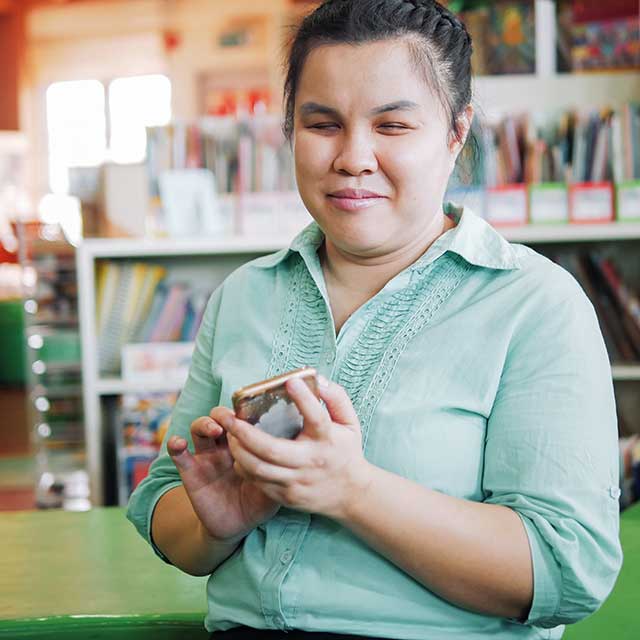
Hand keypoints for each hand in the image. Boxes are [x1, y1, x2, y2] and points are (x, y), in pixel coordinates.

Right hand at [167, 406, 279, 543]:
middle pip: (219, 417)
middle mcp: (226, 445)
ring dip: (204, 424)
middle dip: (223, 413)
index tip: (252, 411)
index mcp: (246, 444)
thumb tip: (298, 456)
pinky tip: (179, 444)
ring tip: (214, 430)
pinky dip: (176, 445)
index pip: (242, 418)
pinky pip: (180, 455)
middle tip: (231, 418)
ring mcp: (207, 456)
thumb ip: (282, 471)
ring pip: (199, 428)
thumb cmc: (259, 502)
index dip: (244, 412)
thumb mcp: (274, 486)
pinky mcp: (191, 472)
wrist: (236, 527)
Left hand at [223, 376, 371, 519]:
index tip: (290, 381)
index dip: (304, 399)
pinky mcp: (287, 496)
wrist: (351, 494)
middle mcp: (311, 462)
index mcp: (328, 439)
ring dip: (238, 451)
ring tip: (230, 435)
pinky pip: (258, 482)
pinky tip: (239, 454)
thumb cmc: (346, 451)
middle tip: (228, 417)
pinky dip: (244, 467)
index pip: (316, 418)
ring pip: (259, 469)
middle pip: (272, 449)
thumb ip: (336, 398)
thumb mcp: (349, 422)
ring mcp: (297, 482)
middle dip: (244, 433)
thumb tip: (318, 380)